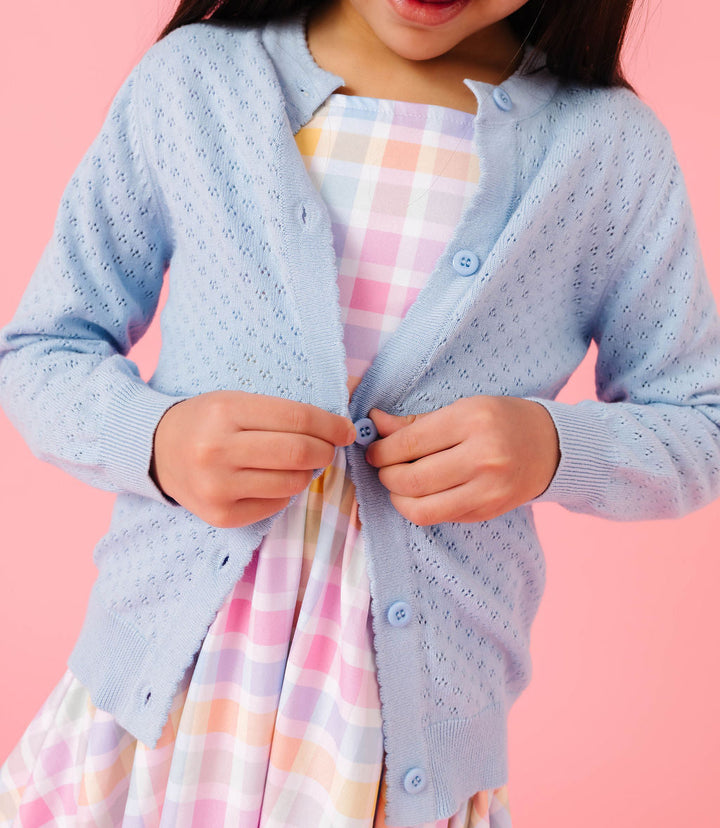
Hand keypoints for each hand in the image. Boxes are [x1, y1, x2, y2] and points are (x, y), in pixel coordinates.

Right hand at [151, 391, 355, 527]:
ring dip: (307, 473)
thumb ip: (283, 411)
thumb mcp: (236, 401)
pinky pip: (276, 505)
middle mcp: (218, 450)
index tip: (345, 430)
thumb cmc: (206, 421)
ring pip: (292, 483)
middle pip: (298, 453)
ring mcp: (218, 487)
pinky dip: (286, 492)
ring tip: (298, 463)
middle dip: (325, 450)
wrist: (158, 451)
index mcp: (225, 412)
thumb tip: (339, 426)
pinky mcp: (221, 515)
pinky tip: (272, 479)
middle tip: (327, 448)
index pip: (297, 418)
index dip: (330, 425)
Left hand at [364, 396, 559, 524]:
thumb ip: (416, 421)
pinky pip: (441, 517)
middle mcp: (482, 457)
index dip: (381, 450)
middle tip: (383, 468)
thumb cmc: (501, 420)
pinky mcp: (488, 511)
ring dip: (399, 498)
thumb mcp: (462, 408)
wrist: (550, 446)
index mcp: (472, 421)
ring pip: (422, 508)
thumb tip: (374, 422)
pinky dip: (421, 507)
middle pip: (412, 479)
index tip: (373, 450)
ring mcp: (488, 490)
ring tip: (398, 484)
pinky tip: (421, 493)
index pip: (410, 443)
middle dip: (387, 476)